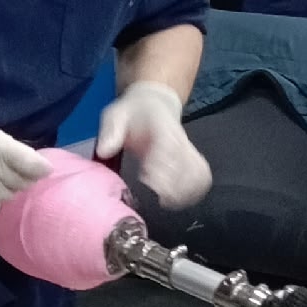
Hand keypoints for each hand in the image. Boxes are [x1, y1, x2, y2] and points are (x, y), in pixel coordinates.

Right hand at [0, 100, 50, 215]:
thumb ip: (10, 146)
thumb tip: (34, 162)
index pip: (31, 164)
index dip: (42, 168)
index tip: (43, 169)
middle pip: (21, 183)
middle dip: (24, 178)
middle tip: (18, 173)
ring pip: (7, 197)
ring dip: (8, 190)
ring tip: (0, 182)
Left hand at [97, 80, 211, 208]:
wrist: (154, 104)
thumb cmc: (132, 113)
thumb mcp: (116, 114)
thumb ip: (111, 131)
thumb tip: (104, 151)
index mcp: (161, 128)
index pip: (168, 147)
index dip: (160, 165)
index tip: (146, 178)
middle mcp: (179, 139)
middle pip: (187, 164)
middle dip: (173, 185)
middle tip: (157, 197)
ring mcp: (187, 150)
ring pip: (198, 172)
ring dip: (186, 190)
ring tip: (167, 202)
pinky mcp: (191, 158)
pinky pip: (203, 175)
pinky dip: (195, 190)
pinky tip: (179, 200)